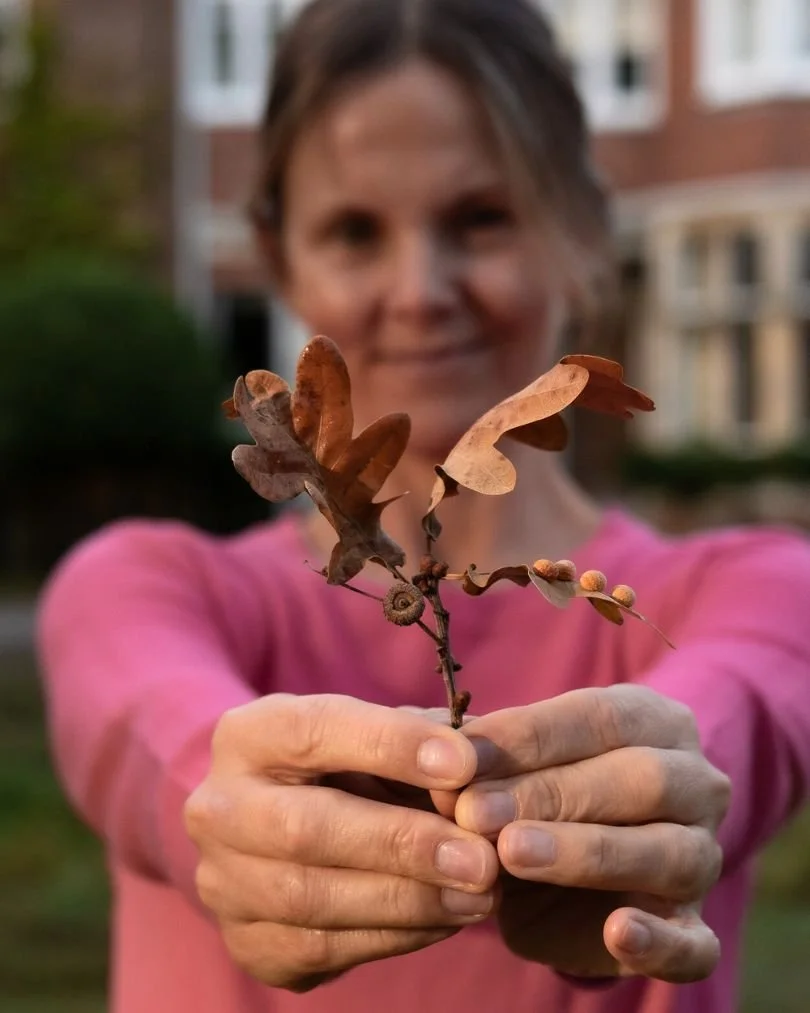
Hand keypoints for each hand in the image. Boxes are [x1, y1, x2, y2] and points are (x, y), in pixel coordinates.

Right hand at [184, 695, 499, 992]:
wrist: (277, 826)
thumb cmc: (345, 764)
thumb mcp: (373, 732)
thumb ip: (419, 741)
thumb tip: (475, 766)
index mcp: (248, 735)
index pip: (314, 731)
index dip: (390, 746)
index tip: (463, 764)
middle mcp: (218, 807)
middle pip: (304, 829)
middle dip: (401, 844)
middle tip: (480, 857)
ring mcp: (223, 882)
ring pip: (311, 899)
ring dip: (408, 901)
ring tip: (479, 894)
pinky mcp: (246, 943)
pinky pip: (320, 950)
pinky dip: (393, 937)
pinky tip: (446, 920)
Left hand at [452, 685, 730, 981]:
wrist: (572, 870)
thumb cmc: (539, 794)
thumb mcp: (514, 766)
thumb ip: (487, 762)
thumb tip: (434, 757)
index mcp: (653, 722)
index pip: (599, 717)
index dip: (529, 737)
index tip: (463, 758)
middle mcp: (695, 784)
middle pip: (640, 780)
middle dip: (550, 794)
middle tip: (474, 812)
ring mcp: (703, 858)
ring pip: (669, 854)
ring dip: (587, 854)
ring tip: (511, 855)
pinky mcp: (697, 931)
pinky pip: (696, 944)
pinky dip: (660, 943)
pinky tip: (618, 933)